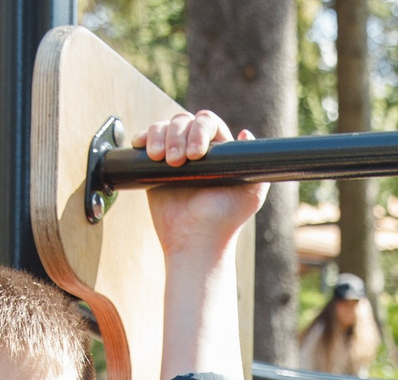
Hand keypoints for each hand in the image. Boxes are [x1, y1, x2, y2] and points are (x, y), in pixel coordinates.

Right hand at [142, 110, 266, 266]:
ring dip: (159, 136)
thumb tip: (245, 133)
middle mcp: (196, 150)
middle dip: (177, 136)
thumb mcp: (251, 193)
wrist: (196, 240)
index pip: (208, 122)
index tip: (196, 154)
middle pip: (183, 121)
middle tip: (177, 162)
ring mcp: (173, 156)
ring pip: (162, 127)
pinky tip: (142, 147)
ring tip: (160, 159)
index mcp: (219, 151)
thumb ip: (256, 163)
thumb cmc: (225, 220)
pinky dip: (141, 137)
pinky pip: (144, 140)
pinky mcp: (152, 167)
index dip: (200, 130)